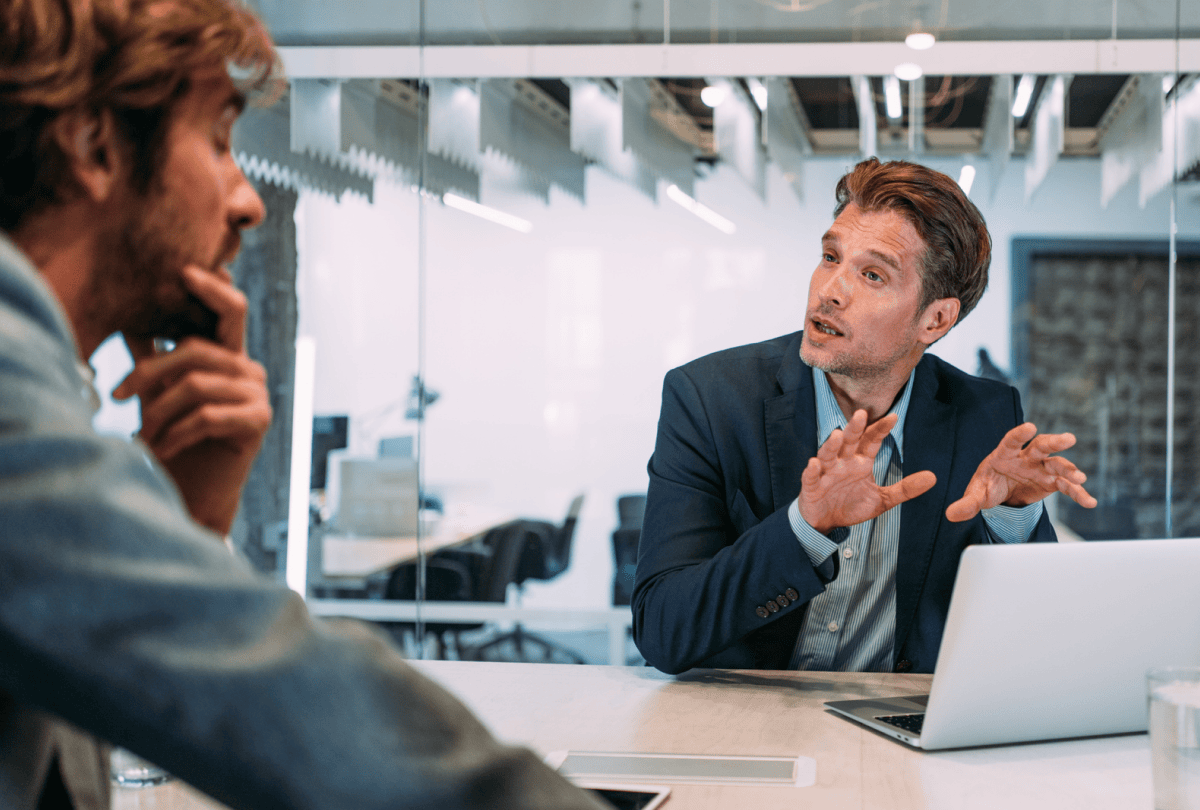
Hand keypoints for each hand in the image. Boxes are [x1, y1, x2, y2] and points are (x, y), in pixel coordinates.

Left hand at [114, 266, 271, 535]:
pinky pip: (207, 415)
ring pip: (196, 385)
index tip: (183, 271)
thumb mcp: (160, 395)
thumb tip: (128, 323)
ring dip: (157, 412)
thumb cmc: (178, 441)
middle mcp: (249, 370)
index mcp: (230, 356)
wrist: (198, 492)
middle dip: (148, 372)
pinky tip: (162, 448)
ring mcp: (258, 394)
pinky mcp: (258, 421)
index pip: (230, 311)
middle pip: (196, 350)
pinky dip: (176, 433)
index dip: (212, 289)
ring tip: (141, 436)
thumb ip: (153, 360)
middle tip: (116, 396)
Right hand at [798, 409, 936, 533]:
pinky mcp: (811, 486)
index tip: (894, 417)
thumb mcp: (882, 500)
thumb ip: (905, 489)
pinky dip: (811, 470)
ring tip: (838, 435)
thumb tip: (933, 477)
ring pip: (828, 455)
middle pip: (849, 441)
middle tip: (861, 414)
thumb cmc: (851, 506)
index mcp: (860, 462)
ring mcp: (826, 473)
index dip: (880, 429)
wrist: (826, 522)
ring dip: (831, 445)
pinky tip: (814, 464)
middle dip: (854, 428)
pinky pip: (810, 476)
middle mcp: (843, 463)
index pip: (871, 441)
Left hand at [945, 423, 1096, 522]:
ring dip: (1069, 469)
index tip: (1030, 427)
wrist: (1002, 494)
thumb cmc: (988, 486)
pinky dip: (1077, 493)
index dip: (1020, 434)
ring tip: (1079, 477)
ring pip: (1057, 464)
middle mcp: (1026, 458)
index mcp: (1005, 454)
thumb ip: (966, 503)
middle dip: (1054, 442)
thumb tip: (951, 515)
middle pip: (1041, 445)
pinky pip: (1066, 486)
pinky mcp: (1051, 482)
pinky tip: (1089, 502)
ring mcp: (1041, 468)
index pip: (1011, 441)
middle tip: (1068, 438)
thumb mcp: (976, 495)